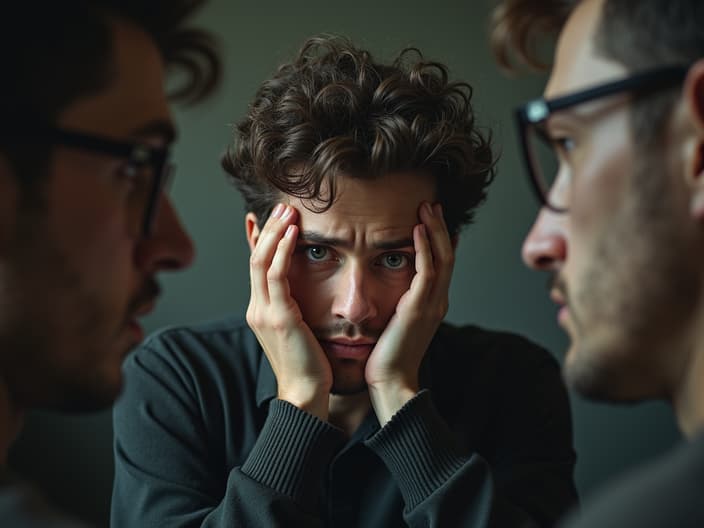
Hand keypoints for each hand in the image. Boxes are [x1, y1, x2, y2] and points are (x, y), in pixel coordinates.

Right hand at [246, 203, 331, 419]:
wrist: (305, 395)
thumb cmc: (308, 365)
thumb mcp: (297, 331)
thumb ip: (294, 308)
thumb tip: (304, 292)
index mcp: (261, 311)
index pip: (257, 267)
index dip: (259, 239)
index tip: (265, 217)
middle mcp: (257, 308)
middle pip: (255, 258)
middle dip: (268, 229)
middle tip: (281, 206)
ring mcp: (264, 312)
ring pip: (261, 261)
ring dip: (275, 232)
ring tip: (288, 210)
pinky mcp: (278, 317)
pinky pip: (276, 275)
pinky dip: (282, 250)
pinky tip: (294, 233)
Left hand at [365, 202, 453, 423]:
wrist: (391, 383)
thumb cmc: (387, 357)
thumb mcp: (396, 324)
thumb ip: (398, 304)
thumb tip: (388, 290)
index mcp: (432, 304)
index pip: (441, 263)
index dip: (439, 239)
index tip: (430, 218)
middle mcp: (437, 301)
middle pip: (447, 255)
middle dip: (440, 227)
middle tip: (432, 204)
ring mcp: (431, 304)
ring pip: (442, 258)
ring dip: (435, 230)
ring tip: (427, 207)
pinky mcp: (419, 308)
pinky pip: (426, 271)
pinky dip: (424, 248)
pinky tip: (417, 230)